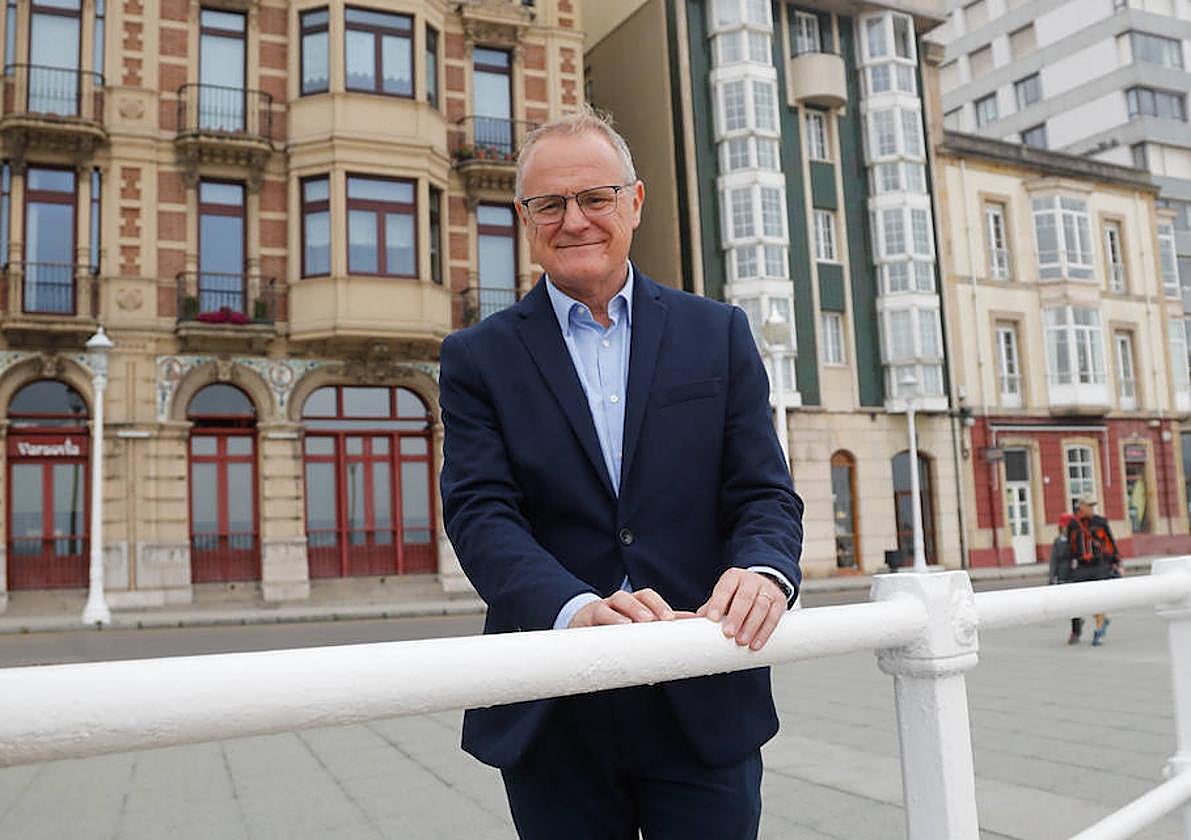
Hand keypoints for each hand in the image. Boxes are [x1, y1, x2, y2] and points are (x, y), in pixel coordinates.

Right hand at [569, 588, 691, 627]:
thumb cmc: (613, 630)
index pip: (653, 599)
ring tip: (647, 621)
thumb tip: (689, 636)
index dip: (666, 607)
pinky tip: (623, 626)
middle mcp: (624, 602)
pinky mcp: (592, 614)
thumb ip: (658, 631)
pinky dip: (613, 617)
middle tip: (667, 620)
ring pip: (622, 599)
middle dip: (656, 606)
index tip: (682, 620)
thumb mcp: (634, 631)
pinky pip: (602, 611)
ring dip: (636, 608)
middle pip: (642, 595)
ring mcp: (608, 606)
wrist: (579, 627)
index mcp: (637, 604)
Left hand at [696, 568, 784, 650]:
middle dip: (736, 617)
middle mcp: (750, 581)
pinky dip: (765, 631)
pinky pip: (774, 616)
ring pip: (760, 607)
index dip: (718, 603)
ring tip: (742, 642)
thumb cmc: (737, 594)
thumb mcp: (723, 596)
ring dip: (751, 626)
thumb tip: (690, 622)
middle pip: (744, 597)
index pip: (724, 589)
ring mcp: (766, 590)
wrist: (763, 584)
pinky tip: (756, 643)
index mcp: (733, 577)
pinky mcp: (779, 601)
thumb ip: (709, 608)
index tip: (712, 619)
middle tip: (729, 634)